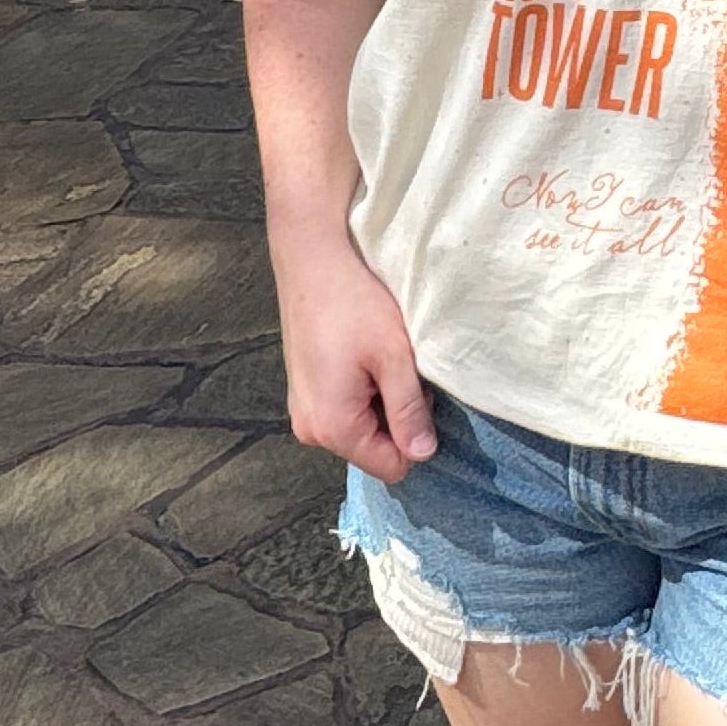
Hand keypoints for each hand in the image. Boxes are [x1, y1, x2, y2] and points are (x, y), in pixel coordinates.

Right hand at [280, 235, 436, 481]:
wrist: (312, 259)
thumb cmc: (354, 303)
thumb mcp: (394, 357)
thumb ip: (409, 410)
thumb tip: (423, 454)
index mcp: (332, 427)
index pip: (391, 466)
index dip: (415, 436)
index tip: (417, 391)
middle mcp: (309, 428)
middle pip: (374, 447)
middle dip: (396, 416)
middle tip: (399, 367)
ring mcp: (303, 409)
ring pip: (360, 426)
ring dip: (379, 399)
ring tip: (379, 356)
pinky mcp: (303, 389)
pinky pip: (344, 408)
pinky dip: (362, 389)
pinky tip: (362, 353)